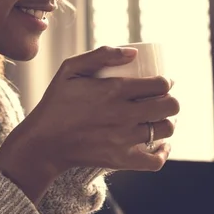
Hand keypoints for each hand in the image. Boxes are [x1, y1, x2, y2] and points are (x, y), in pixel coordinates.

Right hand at [0, 46, 179, 201]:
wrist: (43, 142)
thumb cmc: (56, 103)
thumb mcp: (70, 69)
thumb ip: (101, 55)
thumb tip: (134, 52)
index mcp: (113, 90)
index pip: (160, 84)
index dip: (166, 82)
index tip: (161, 83)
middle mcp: (123, 115)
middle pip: (170, 107)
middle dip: (170, 100)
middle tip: (160, 100)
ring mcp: (123, 139)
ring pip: (165, 130)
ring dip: (165, 122)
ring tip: (156, 119)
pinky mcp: (120, 160)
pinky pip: (154, 161)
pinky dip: (162, 153)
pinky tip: (160, 145)